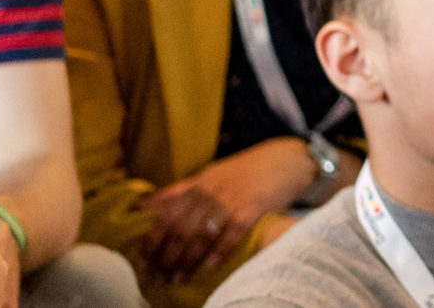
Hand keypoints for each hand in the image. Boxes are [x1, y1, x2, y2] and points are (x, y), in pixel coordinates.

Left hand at [140, 138, 315, 279]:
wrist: (288, 158)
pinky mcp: (254, 207)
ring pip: (203, 233)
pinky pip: (233, 232)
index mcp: (200, 183)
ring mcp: (233, 199)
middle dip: (169, 255)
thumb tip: (145, 204)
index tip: (144, 260)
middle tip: (160, 275)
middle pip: (183, 228)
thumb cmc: (248, 169)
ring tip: (180, 276)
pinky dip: (220, 250)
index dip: (154, 239)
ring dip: (189, 258)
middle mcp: (213, 190)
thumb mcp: (213, 173)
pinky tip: (211, 265)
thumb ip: (181, 190)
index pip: (168, 214)